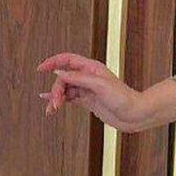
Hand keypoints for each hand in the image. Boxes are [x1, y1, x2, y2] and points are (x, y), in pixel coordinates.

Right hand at [37, 52, 154, 131]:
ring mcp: (88, 89)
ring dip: (56, 98)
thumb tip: (59, 73)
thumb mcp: (99, 86)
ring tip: (52, 109)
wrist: (134, 115)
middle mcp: (88, 77)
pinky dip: (60, 101)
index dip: (52, 62)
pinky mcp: (88, 101)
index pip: (67, 60)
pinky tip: (51, 104)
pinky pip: (70, 98)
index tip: (40, 69)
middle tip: (55, 103)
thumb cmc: (124, 98)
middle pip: (64, 78)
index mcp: (91, 68)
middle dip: (56, 90)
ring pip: (65, 90)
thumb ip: (78, 78)